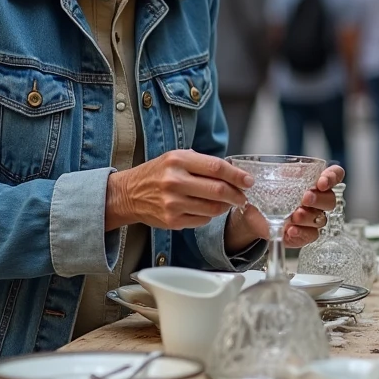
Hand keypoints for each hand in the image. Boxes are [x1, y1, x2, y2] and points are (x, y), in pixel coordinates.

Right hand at [107, 150, 251, 230]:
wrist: (129, 194)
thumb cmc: (156, 173)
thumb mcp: (176, 157)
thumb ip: (203, 163)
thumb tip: (233, 172)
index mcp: (178, 161)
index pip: (216, 168)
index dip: (237, 175)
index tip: (249, 181)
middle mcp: (175, 182)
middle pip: (218, 190)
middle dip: (237, 194)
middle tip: (243, 196)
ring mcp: (173, 203)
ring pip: (214, 208)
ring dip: (226, 206)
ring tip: (226, 202)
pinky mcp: (172, 221)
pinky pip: (203, 220)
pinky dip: (210, 215)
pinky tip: (205, 208)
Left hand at [225, 165, 345, 250]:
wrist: (252, 214)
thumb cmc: (265, 193)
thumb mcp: (267, 179)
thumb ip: (269, 174)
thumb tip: (256, 174)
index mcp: (312, 180)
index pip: (334, 175)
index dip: (332, 177)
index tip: (321, 182)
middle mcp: (317, 199)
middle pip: (330, 199)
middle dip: (319, 198)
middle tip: (305, 198)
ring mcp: (312, 217)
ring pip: (321, 219)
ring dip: (308, 217)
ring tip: (293, 216)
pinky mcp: (305, 234)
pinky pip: (311, 235)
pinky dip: (300, 233)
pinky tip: (289, 230)